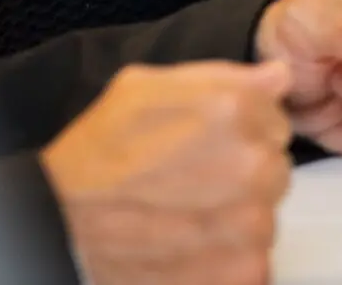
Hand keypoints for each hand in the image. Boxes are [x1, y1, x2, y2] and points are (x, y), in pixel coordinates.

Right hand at [40, 60, 293, 284]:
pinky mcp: (244, 273)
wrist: (63, 223)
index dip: (242, 129)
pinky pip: (257, 259)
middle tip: (192, 180)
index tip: (209, 141)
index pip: (276, 117)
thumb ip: (222, 77)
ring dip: (236, 215)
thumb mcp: (145, 86)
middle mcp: (251, 165)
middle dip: (244, 172)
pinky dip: (227, 256)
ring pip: (266, 214)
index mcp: (234, 109)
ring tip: (184, 213)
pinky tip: (188, 243)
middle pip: (276, 167)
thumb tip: (279, 75)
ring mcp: (251, 224)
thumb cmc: (99, 153)